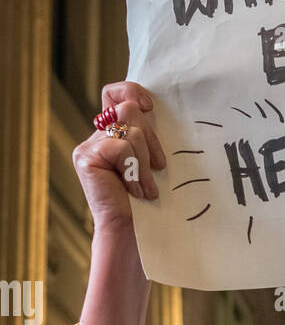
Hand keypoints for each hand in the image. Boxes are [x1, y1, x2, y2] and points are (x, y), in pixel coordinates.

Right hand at [71, 81, 165, 234]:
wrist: (134, 233)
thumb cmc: (149, 201)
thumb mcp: (153, 160)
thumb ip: (148, 134)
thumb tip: (153, 109)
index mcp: (115, 133)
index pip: (115, 94)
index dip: (132, 91)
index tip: (150, 107)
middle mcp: (99, 135)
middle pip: (128, 109)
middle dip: (150, 139)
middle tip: (158, 167)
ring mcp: (90, 146)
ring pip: (128, 128)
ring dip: (144, 159)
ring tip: (145, 187)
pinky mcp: (86, 157)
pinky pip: (120, 146)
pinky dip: (133, 168)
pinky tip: (134, 190)